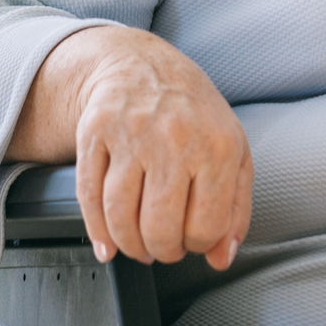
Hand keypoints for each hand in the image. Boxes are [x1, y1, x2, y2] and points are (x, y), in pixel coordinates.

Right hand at [11, 24, 253, 269]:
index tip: (194, 241)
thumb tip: (221, 258)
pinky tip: (108, 244)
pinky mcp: (95, 133)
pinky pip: (89, 196)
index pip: (206, 225)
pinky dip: (97, 230)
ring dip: (130, 246)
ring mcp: (131, 135)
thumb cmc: (195, 115)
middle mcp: (175, 139)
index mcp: (218, 146)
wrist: (143, 67)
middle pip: (160, 227)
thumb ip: (236, 208)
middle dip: (163, 251)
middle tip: (164, 248)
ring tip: (140, 247)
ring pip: (121, 216)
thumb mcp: (234, 152)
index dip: (199, 245)